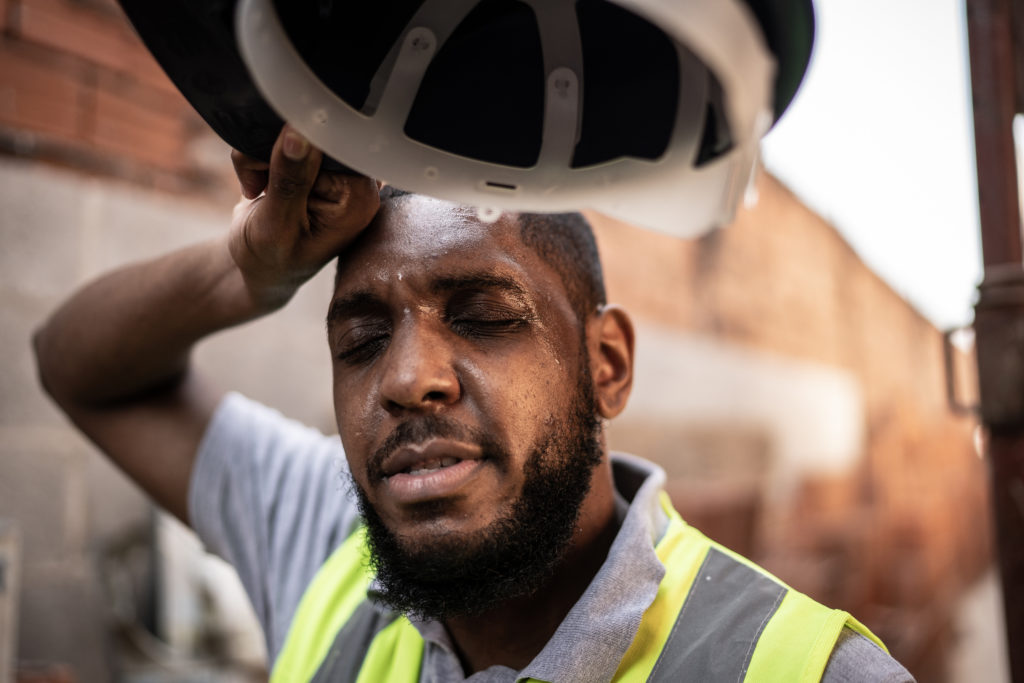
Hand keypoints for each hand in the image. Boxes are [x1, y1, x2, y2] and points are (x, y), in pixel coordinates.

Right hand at [228, 124, 379, 308]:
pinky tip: (259, 183)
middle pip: (312, 134)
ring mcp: (334, 173)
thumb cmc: (271, 259)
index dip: (297, 148)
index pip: (331, 144)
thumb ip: (290, 180)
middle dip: (273, 152)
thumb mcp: (277, 225)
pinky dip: (258, 156)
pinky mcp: (312, 164)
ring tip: (258, 187)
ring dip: (260, 154)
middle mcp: (354, 182)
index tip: (273, 173)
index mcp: (359, 198)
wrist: (257, 269)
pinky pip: (281, 138)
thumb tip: (298, 132)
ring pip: (290, 132)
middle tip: (259, 185)